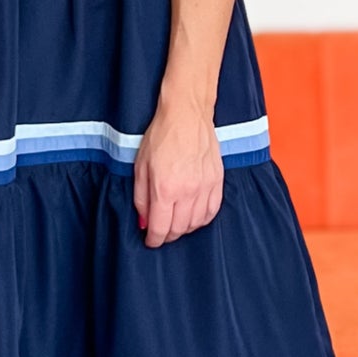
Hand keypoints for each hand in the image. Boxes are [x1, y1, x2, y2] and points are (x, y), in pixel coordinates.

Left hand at [132, 97, 224, 246]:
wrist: (187, 115)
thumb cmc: (161, 136)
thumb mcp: (140, 167)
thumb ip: (141, 198)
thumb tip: (145, 222)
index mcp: (165, 189)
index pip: (160, 228)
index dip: (154, 240)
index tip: (150, 241)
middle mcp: (188, 191)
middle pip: (179, 229)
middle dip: (168, 235)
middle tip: (161, 231)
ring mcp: (205, 187)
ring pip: (197, 223)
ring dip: (185, 228)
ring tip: (176, 223)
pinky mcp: (217, 181)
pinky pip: (212, 211)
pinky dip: (202, 219)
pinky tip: (194, 217)